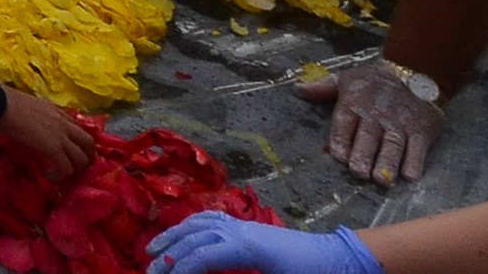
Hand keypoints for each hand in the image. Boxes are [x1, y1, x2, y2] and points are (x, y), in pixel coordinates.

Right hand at [0, 89, 96, 177]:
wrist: (2, 103)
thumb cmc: (10, 102)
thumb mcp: (34, 106)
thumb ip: (43, 116)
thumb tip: (39, 126)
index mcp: (59, 113)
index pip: (78, 129)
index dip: (78, 143)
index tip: (71, 152)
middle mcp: (65, 124)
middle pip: (89, 144)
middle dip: (87, 158)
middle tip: (76, 167)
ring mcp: (61, 136)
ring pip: (81, 158)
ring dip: (75, 170)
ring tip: (62, 175)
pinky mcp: (52, 148)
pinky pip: (66, 167)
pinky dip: (60, 175)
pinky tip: (49, 176)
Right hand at [142, 211, 364, 273]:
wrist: (339, 260)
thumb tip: (208, 272)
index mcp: (246, 247)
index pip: (201, 256)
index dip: (179, 269)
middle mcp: (239, 230)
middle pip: (194, 238)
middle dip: (168, 254)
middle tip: (147, 269)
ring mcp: (244, 226)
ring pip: (199, 224)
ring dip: (174, 235)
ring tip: (154, 249)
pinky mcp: (250, 228)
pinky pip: (213, 219)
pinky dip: (192, 225)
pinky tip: (185, 232)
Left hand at [305, 59, 443, 184]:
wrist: (413, 71)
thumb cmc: (373, 82)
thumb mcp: (346, 79)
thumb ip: (323, 88)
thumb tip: (298, 89)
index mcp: (355, 102)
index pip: (345, 122)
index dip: (341, 139)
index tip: (338, 156)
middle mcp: (377, 114)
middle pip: (369, 136)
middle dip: (363, 154)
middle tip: (359, 172)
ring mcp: (400, 123)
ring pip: (393, 144)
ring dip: (387, 162)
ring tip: (381, 179)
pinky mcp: (421, 130)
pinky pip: (418, 147)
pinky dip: (415, 162)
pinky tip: (409, 176)